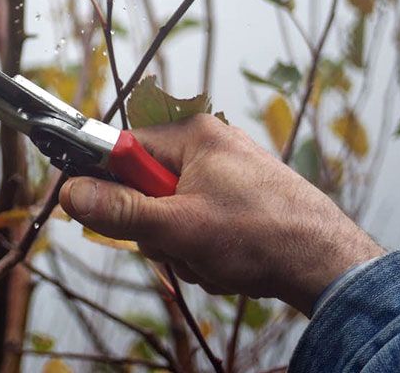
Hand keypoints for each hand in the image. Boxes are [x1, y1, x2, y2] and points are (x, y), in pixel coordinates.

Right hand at [59, 114, 384, 315]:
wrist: (327, 264)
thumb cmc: (262, 235)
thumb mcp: (180, 227)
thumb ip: (121, 211)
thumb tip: (72, 193)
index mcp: (193, 136)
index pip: (124, 149)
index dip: (110, 184)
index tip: (105, 212)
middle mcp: (209, 148)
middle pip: (146, 187)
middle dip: (157, 228)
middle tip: (181, 243)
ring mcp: (225, 176)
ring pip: (171, 214)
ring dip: (182, 246)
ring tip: (212, 256)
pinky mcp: (238, 201)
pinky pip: (197, 225)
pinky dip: (204, 250)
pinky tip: (228, 261)